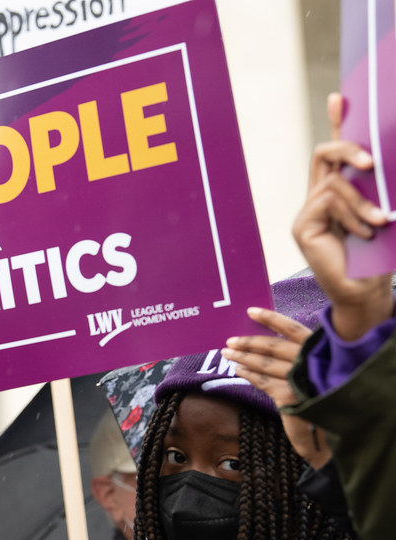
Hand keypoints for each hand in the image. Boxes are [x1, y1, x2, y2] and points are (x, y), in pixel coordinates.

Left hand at [223, 307, 331, 467]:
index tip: (251, 312)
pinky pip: (263, 381)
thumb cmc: (326, 389)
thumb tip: (267, 339)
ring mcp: (299, 378)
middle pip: (273, 346)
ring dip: (243, 357)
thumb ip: (298, 352)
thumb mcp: (317, 365)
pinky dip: (249, 374)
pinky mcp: (290, 395)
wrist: (338, 422)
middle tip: (230, 341)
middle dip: (249, 342)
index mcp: (318, 348)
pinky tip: (239, 370)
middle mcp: (309, 361)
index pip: (292, 329)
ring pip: (265, 363)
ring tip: (227, 353)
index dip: (270, 319)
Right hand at [294, 93, 392, 340]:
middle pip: (325, 154)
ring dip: (363, 200)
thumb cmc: (381, 257)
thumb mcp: (386, 211)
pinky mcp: (303, 226)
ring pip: (334, 182)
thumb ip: (381, 189)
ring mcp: (309, 212)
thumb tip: (385, 164)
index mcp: (340, 192)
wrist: (368, 292)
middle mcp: (319, 198)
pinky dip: (353, 213)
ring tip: (381, 221)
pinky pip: (328, 201)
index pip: (335, 152)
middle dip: (347, 147)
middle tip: (370, 162)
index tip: (340, 97)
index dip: (338, 123)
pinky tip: (365, 231)